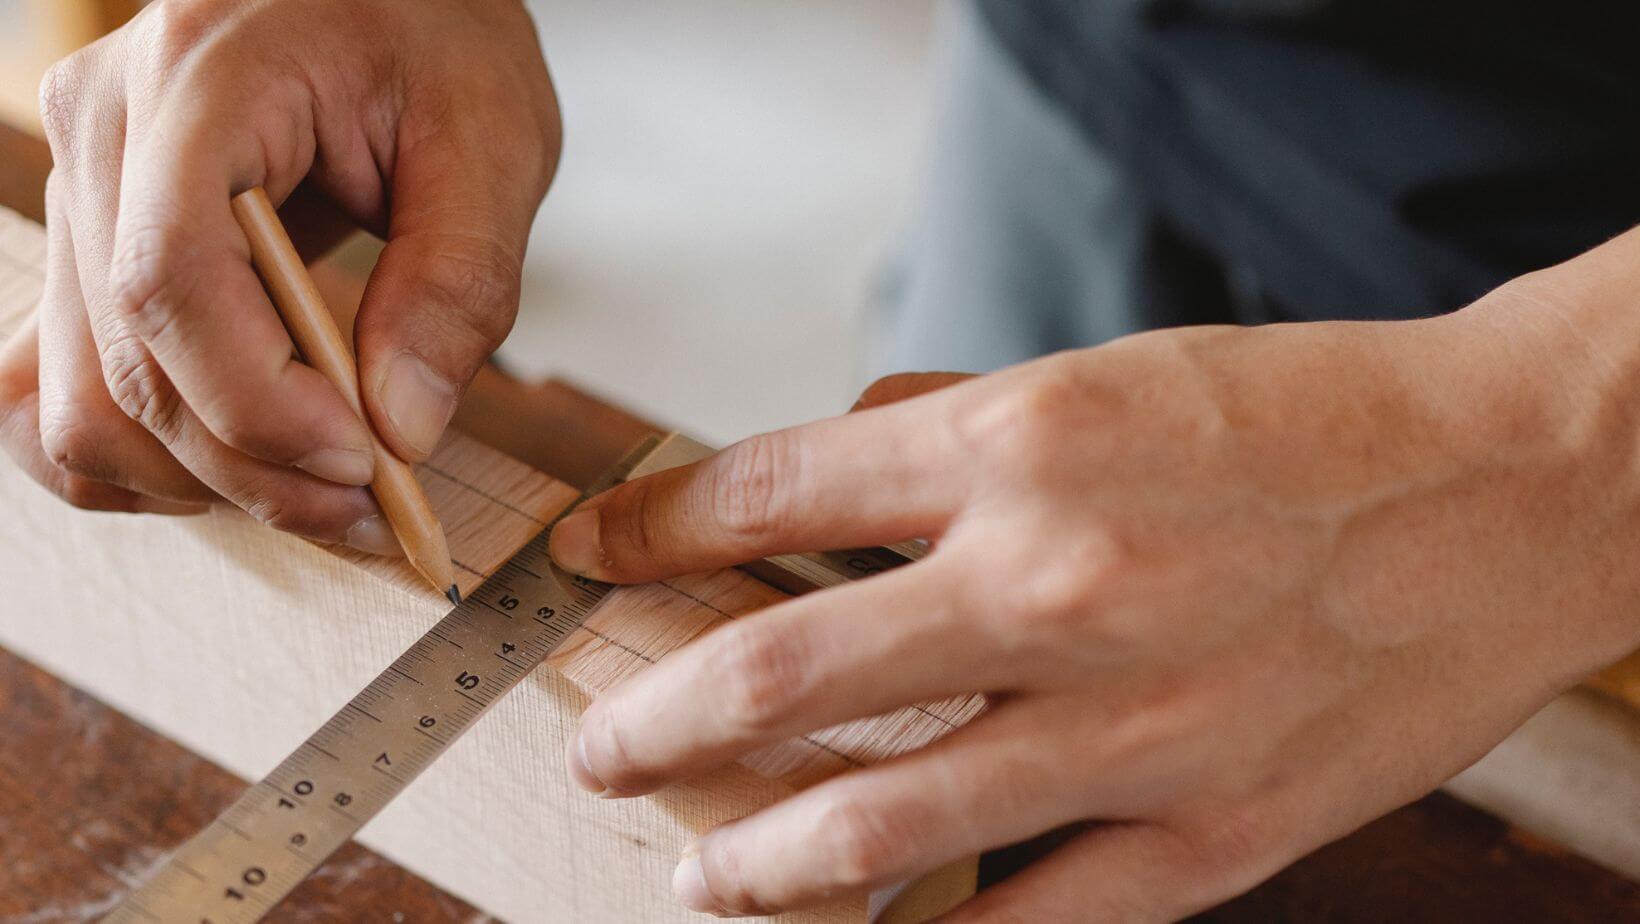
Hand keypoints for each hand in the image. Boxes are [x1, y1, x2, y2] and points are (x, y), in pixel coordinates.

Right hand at [0, 0, 557, 551]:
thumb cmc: (434, 31)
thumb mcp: (492, 137)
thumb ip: (457, 281)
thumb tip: (404, 428)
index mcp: (200, 81)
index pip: (173, 281)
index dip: (261, 404)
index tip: (369, 464)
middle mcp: (104, 134)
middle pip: (128, 364)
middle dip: (258, 467)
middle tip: (378, 509)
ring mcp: (81, 191)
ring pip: (79, 398)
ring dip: (202, 478)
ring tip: (326, 490)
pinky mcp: (95, 244)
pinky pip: (59, 388)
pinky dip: (142, 457)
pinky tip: (239, 466)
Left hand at [546, 237, 1639, 917]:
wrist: (1503, 485)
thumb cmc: (1302, 419)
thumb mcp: (1104, 373)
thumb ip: (943, 425)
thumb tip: (823, 470)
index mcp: (1017, 445)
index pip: (763, 494)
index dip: (651, 530)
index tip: (599, 555)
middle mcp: (1051, 585)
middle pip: (775, 678)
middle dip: (651, 724)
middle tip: (600, 749)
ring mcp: (1129, 728)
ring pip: (871, 828)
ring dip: (751, 862)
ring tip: (700, 876)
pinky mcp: (1210, 832)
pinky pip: (1029, 923)